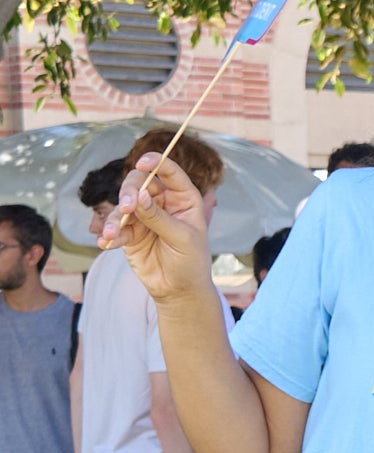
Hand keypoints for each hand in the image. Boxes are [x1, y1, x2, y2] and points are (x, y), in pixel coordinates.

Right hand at [99, 153, 212, 301]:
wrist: (178, 289)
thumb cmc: (190, 261)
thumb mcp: (181, 238)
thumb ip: (159, 217)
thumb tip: (139, 195)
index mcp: (183, 198)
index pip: (170, 173)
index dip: (156, 163)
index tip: (143, 163)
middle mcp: (162, 203)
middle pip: (139, 184)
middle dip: (129, 192)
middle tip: (127, 207)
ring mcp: (144, 216)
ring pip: (123, 206)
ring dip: (114, 218)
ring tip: (110, 233)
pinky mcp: (129, 232)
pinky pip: (115, 227)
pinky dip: (109, 234)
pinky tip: (105, 243)